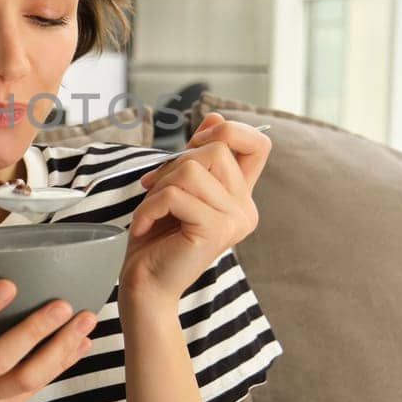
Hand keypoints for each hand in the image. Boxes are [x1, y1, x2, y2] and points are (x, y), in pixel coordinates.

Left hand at [120, 112, 271, 305]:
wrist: (146, 286)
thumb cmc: (156, 239)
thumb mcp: (177, 188)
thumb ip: (197, 158)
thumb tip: (214, 116)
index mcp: (240, 196)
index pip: (258, 144)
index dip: (228, 131)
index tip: (192, 147)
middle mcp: (246, 208)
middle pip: (215, 149)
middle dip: (174, 164)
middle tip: (156, 191)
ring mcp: (235, 219)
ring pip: (192, 169)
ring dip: (159, 186)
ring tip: (151, 212)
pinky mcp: (216, 230)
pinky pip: (175, 195)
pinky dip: (149, 206)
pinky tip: (144, 226)